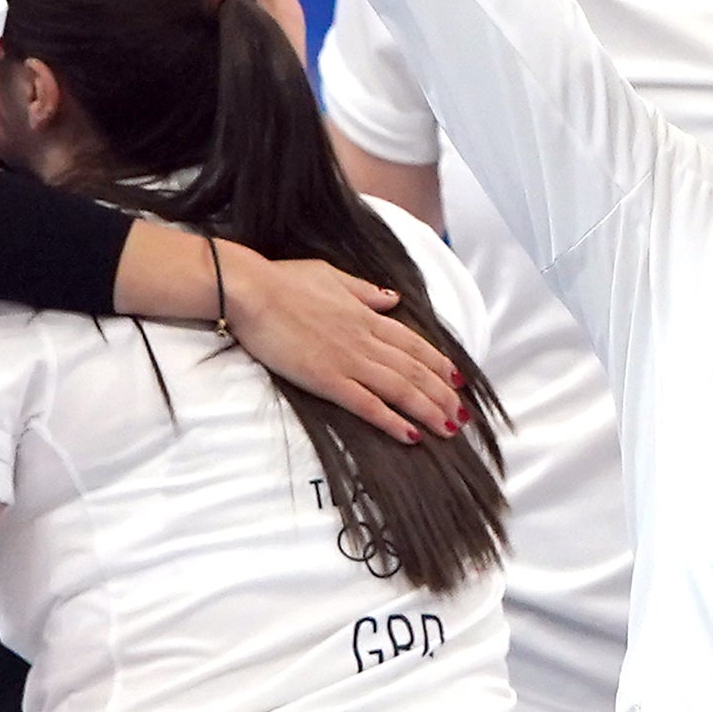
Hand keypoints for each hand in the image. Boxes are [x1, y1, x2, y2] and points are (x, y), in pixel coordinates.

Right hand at [218, 248, 463, 442]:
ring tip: (448, 429)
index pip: (413, 343)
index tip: (457, 379)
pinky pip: (367, 404)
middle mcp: (364, 338)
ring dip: (428, 410)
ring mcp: (348, 360)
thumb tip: (391, 297)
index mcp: (365, 314)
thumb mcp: (331, 275)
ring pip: (400, 389)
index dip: (439, 362)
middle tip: (461, 414)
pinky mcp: (327, 380)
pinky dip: (392, 421)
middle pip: (414, 370)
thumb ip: (363, 290)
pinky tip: (410, 436)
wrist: (251, 291)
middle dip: (441, 394)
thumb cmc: (282, 281)